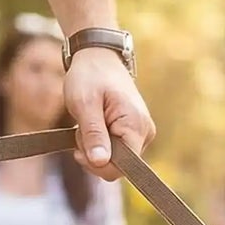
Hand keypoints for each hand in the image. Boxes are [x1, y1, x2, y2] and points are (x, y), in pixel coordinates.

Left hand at [62, 48, 155, 179]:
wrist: (99, 57)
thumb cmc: (90, 76)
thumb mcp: (84, 104)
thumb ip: (94, 134)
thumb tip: (100, 163)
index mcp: (136, 126)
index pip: (121, 167)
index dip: (97, 164)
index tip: (79, 147)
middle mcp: (145, 134)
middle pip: (118, 167)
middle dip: (95, 154)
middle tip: (82, 129)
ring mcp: (142, 134)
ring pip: (116, 160)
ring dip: (96, 148)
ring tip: (89, 123)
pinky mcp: (136, 134)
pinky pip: (117, 152)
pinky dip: (102, 143)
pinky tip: (96, 125)